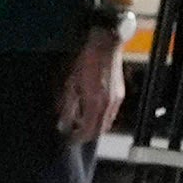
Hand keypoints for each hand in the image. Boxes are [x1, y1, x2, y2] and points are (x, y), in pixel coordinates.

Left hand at [54, 32, 121, 147]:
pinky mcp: (119, 94)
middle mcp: (108, 106)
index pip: (87, 132)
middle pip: (98, 131)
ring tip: (82, 122)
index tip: (68, 139)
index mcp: (95, 104)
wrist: (105, 43)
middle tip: (74, 133)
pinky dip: (102, 118)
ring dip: (95, 127)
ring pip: (106, 123)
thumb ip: (67, 107)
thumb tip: (63, 124)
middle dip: (86, 135)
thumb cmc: (85, 60)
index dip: (77, 138)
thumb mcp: (70, 84)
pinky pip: (111, 114)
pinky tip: (92, 111)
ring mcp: (116, 100)